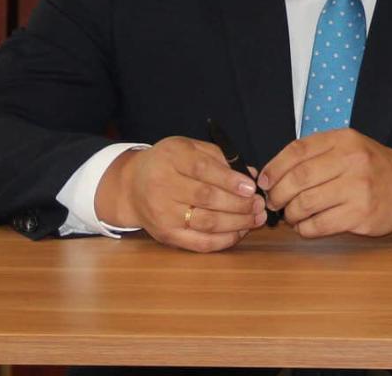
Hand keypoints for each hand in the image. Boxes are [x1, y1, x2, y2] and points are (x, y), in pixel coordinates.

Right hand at [94, 136, 266, 251]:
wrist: (131, 186)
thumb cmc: (168, 163)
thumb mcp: (189, 148)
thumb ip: (220, 158)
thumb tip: (251, 174)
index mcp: (171, 159)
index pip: (203, 170)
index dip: (230, 180)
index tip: (251, 187)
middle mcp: (163, 187)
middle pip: (207, 198)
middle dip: (239, 204)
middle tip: (260, 204)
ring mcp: (163, 215)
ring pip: (206, 223)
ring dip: (237, 223)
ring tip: (256, 218)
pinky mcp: (166, 236)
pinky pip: (199, 243)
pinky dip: (223, 240)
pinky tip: (240, 232)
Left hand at [259, 129, 391, 238]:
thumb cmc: (373, 168)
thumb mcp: (349, 148)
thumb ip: (315, 155)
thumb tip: (269, 176)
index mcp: (345, 140)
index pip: (297, 150)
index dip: (274, 168)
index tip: (264, 182)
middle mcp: (352, 161)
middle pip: (297, 179)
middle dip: (277, 195)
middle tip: (274, 203)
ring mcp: (359, 188)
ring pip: (305, 204)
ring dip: (290, 214)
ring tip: (292, 215)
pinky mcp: (361, 215)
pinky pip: (319, 225)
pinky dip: (304, 229)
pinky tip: (306, 226)